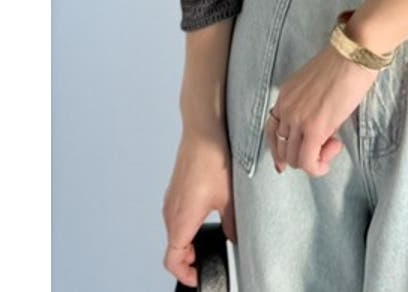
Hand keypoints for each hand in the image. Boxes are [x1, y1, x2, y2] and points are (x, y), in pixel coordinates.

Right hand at [162, 126, 236, 287]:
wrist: (202, 130)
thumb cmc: (212, 159)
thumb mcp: (229, 196)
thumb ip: (232, 223)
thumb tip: (236, 238)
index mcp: (181, 219)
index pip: (173, 259)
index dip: (185, 274)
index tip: (200, 277)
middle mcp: (171, 212)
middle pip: (173, 248)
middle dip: (189, 259)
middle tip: (209, 261)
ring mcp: (171, 199)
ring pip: (174, 232)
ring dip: (188, 242)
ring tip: (209, 241)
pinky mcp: (176, 189)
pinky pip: (176, 216)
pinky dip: (186, 225)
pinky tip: (205, 217)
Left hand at [266, 42, 380, 176]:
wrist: (353, 56)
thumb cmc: (343, 65)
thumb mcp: (316, 86)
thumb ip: (309, 106)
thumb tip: (317, 131)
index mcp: (285, 95)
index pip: (271, 131)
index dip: (277, 151)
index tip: (284, 164)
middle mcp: (285, 108)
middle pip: (283, 150)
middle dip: (304, 155)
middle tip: (328, 144)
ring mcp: (297, 119)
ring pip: (295, 159)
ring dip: (314, 160)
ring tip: (334, 144)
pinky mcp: (314, 128)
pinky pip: (308, 162)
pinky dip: (318, 167)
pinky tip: (333, 152)